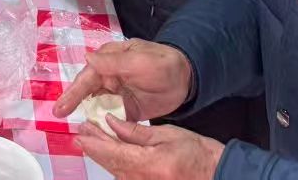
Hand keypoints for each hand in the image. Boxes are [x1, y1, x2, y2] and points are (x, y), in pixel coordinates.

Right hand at [54, 38, 195, 124]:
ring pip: (97, 107)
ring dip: (88, 117)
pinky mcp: (126, 109)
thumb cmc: (162, 63)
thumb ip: (114, 62)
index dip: (73, 92)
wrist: (186, 79)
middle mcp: (109, 77)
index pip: (87, 78)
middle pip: (87, 93)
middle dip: (73, 104)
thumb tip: (87, 57)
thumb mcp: (140, 60)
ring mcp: (117, 94)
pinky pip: (111, 119)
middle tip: (60, 117)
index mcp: (109, 61)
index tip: (60, 107)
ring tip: (78, 129)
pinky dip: (104, 126)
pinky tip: (97, 135)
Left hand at [75, 118, 223, 179]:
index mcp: (148, 164)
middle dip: (94, 147)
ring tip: (91, 138)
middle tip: (81, 133)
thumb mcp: (166, 134)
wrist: (216, 173)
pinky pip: (125, 176)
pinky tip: (110, 152)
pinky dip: (115, 163)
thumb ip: (136, 132)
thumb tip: (112, 123)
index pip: (113, 153)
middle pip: (110, 164)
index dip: (94, 143)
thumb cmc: (197, 153)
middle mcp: (143, 179)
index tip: (81, 133)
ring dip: (102, 154)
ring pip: (115, 170)